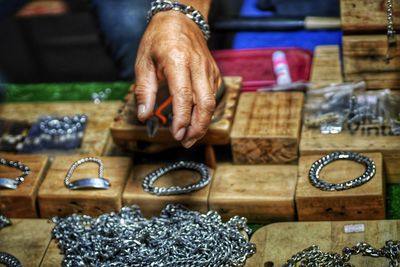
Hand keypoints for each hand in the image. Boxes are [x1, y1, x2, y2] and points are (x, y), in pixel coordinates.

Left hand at [134, 10, 220, 147]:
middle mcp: (197, 65)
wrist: (180, 20)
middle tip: (186, 141)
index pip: (184, 95)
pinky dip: (206, 111)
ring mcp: (208, 69)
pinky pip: (213, 95)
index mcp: (177, 60)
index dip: (182, 119)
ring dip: (203, 123)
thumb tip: (144, 115)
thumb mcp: (143, 62)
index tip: (176, 134)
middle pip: (205, 103)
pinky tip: (196, 119)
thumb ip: (144, 90)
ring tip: (190, 136)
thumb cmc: (159, 39)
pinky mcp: (213, 72)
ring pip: (212, 102)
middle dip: (198, 127)